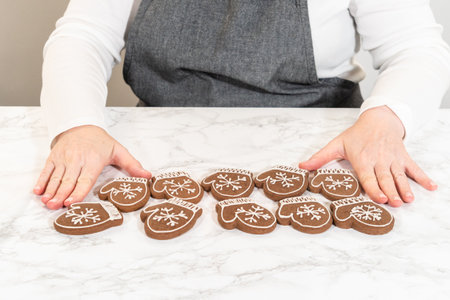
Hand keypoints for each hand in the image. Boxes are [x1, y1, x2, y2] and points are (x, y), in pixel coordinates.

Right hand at [33, 125, 150, 209]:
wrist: (81, 124)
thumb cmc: (101, 142)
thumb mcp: (119, 151)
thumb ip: (133, 165)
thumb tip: (148, 176)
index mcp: (93, 160)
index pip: (85, 179)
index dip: (78, 192)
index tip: (71, 202)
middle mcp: (77, 159)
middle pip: (68, 180)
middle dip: (61, 195)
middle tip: (55, 206)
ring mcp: (64, 158)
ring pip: (56, 177)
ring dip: (50, 191)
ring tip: (46, 202)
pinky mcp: (54, 157)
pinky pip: (47, 170)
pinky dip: (41, 181)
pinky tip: (38, 191)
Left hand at [299, 106, 436, 206]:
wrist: (378, 119)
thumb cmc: (356, 135)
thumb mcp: (336, 144)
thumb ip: (320, 158)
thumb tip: (302, 167)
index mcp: (363, 160)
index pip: (368, 177)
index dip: (374, 188)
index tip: (381, 198)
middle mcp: (379, 161)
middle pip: (385, 179)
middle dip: (391, 192)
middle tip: (396, 204)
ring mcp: (393, 159)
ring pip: (399, 176)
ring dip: (405, 188)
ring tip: (409, 199)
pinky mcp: (403, 158)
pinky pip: (414, 169)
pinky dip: (423, 178)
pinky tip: (431, 187)